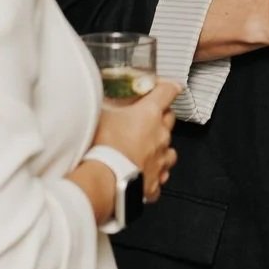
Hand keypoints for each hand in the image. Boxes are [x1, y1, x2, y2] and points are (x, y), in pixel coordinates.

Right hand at [94, 78, 181, 202]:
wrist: (104, 179)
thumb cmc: (102, 145)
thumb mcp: (99, 114)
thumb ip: (105, 105)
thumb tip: (99, 98)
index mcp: (150, 113)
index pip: (168, 91)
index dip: (166, 87)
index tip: (164, 87)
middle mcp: (161, 134)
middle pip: (169, 118)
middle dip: (160, 116)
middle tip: (144, 118)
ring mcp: (161, 159)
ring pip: (169, 148)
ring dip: (160, 146)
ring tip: (144, 148)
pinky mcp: (156, 180)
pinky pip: (160, 174)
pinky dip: (153, 173)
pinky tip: (142, 173)